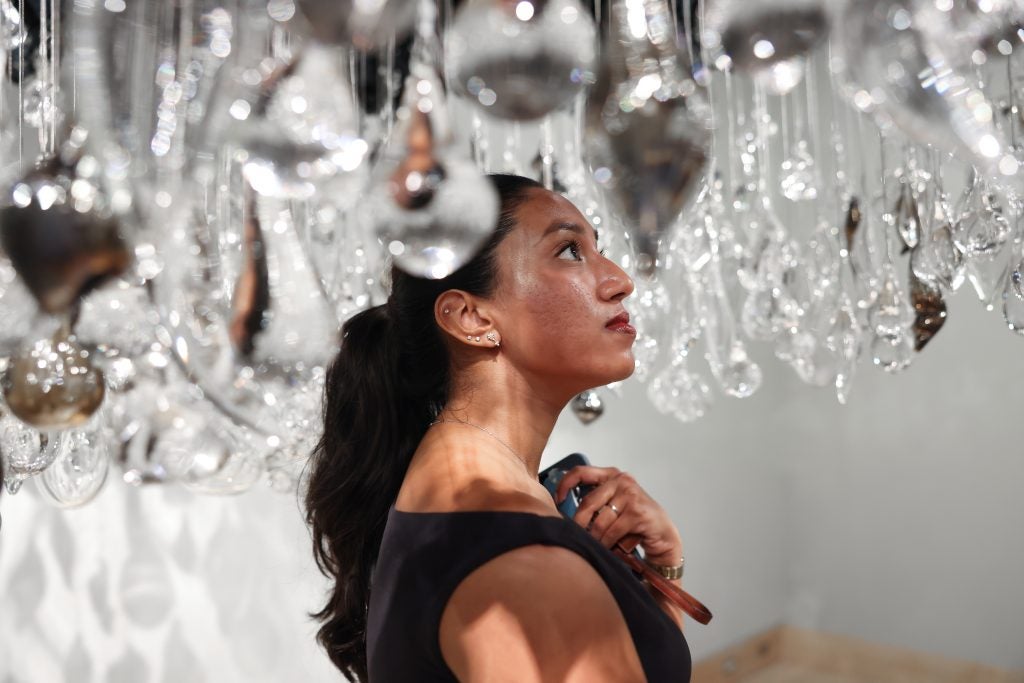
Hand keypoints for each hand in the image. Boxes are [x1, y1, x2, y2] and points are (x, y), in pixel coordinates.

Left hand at [554, 465, 682, 565]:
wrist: (662, 534)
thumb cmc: (634, 520)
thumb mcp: (613, 504)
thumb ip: (594, 501)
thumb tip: (563, 509)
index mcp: (611, 475)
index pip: (580, 472)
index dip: (564, 485)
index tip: (557, 500)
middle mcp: (621, 480)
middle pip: (587, 502)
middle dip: (580, 523)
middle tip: (577, 534)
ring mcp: (630, 495)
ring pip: (599, 521)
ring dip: (596, 537)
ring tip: (597, 544)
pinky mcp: (637, 512)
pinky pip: (612, 532)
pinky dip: (607, 543)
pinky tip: (609, 547)